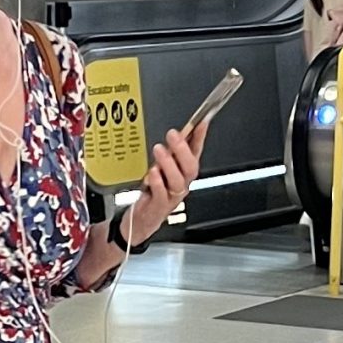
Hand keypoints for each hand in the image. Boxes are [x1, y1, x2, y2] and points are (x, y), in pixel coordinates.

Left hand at [122, 124, 207, 248]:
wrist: (141, 220)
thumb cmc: (153, 193)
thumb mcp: (162, 169)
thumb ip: (170, 154)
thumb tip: (176, 134)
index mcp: (184, 173)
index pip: (196, 153)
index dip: (200, 138)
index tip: (201, 123)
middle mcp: (182, 184)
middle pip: (190, 168)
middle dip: (182, 149)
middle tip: (173, 134)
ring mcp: (172, 196)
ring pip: (178, 180)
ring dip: (169, 163)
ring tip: (159, 150)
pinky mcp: (159, 206)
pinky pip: (161, 194)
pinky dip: (158, 182)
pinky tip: (153, 172)